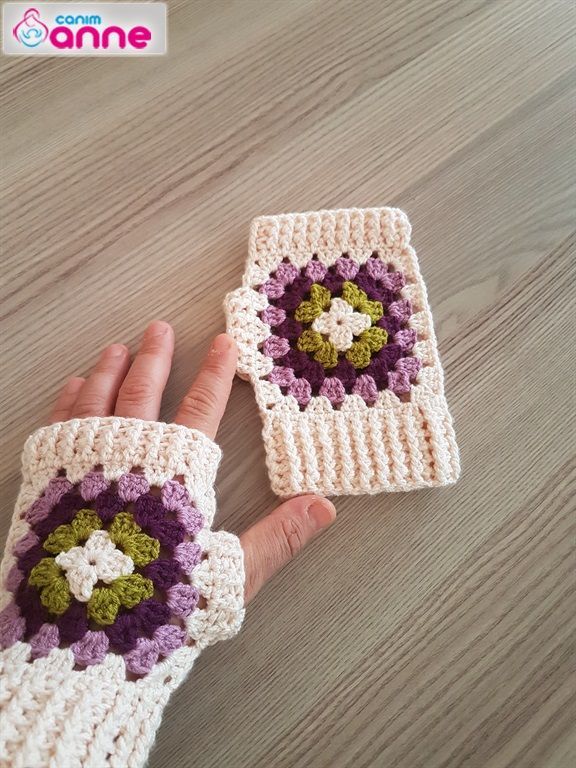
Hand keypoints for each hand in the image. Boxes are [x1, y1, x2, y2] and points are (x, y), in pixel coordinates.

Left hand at [48, 320, 335, 601]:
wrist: (79, 641)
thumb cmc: (158, 609)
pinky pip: (56, 426)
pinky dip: (67, 401)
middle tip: (160, 329)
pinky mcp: (46, 484)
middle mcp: (126, 459)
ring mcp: (81, 468)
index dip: (216, 373)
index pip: (202, 409)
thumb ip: (277, 538)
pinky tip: (74, 388)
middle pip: (143, 393)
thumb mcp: (227, 577)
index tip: (223, 341)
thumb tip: (325, 505)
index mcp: (175, 473)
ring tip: (118, 348)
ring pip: (96, 401)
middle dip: (155, 358)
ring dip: (110, 370)